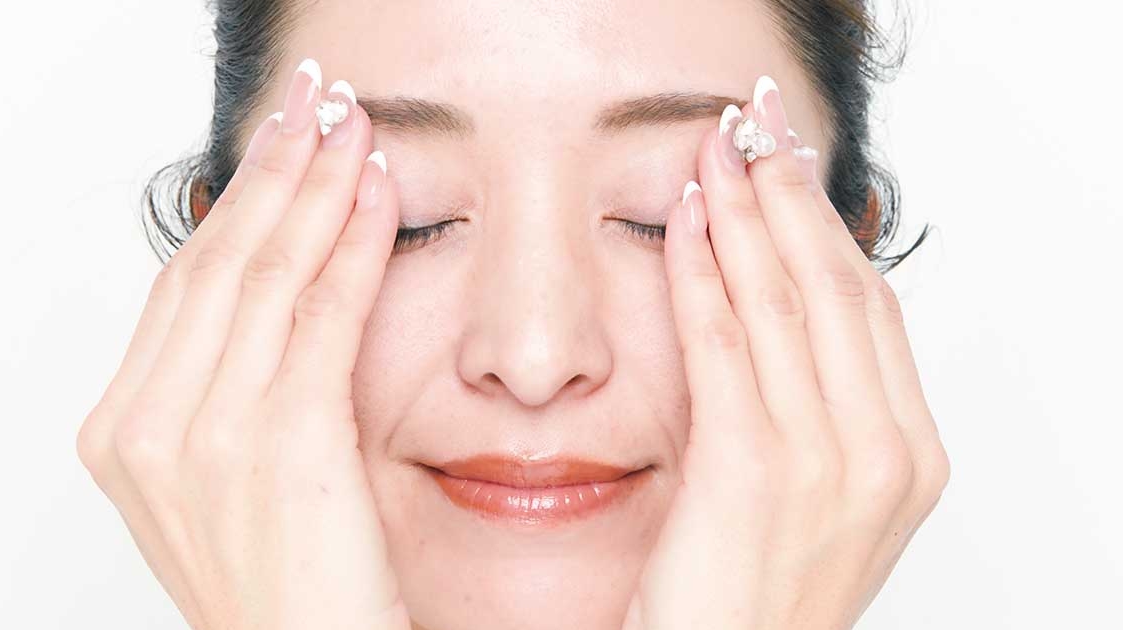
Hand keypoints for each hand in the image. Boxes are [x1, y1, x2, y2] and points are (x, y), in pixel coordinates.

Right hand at [75, 59, 409, 629]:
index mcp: (124, 431)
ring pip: (266, 276)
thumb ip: (225, 387)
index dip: (234, 204)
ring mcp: (206, 436)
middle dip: (272, 171)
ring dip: (315, 189)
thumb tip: (267, 289)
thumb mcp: (223, 480)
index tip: (275, 147)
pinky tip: (377, 197)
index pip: (183, 286)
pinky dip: (353, 247)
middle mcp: (149, 427)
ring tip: (349, 129)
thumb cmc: (281, 585)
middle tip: (312, 104)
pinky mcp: (281, 446)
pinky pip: (322, 318)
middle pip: (216, 264)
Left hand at [623, 77, 949, 629]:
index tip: (791, 171)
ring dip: (744, 215)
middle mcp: (882, 454)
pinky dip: (699, 272)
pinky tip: (682, 225)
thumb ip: (822, 408)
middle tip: (753, 132)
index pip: (872, 311)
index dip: (829, 228)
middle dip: (790, 197)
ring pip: (783, 302)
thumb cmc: (760, 596)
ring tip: (713, 155)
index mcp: (910, 457)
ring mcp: (825, 463)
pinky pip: (722, 343)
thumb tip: (790, 308)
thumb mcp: (819, 498)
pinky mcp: (751, 472)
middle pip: (837, 289)